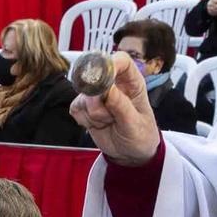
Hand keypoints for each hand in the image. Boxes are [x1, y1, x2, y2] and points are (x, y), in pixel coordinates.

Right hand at [70, 51, 162, 167]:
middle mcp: (113, 84)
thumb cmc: (141, 136)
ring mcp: (97, 95)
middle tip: (107, 114)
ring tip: (109, 122)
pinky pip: (76, 108)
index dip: (110, 65)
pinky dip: (85, 120)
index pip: (121, 61)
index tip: (102, 80)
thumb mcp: (135, 123)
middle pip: (95, 76)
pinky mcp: (85, 108)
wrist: (131, 154)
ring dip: (93, 114)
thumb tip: (107, 88)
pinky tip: (98, 125)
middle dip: (96, 98)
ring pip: (83, 96)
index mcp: (132, 82)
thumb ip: (121, 105)